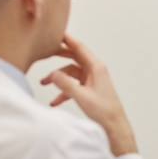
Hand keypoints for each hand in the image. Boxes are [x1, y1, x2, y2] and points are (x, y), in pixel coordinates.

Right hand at [40, 34, 136, 155]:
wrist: (114, 125)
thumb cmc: (104, 111)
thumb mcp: (82, 96)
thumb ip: (66, 84)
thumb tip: (53, 74)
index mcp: (95, 67)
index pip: (79, 48)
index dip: (67, 39)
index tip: (56, 33)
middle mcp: (94, 71)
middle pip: (74, 57)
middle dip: (59, 55)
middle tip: (45, 51)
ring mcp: (92, 80)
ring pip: (71, 73)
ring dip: (58, 77)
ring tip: (44, 83)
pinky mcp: (89, 89)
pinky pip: (73, 85)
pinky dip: (64, 91)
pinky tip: (54, 101)